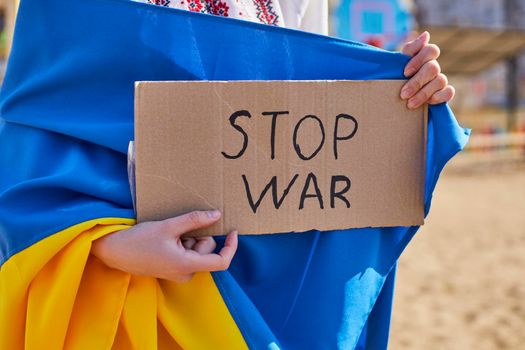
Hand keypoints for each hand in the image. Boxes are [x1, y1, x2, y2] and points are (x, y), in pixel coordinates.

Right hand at [91, 210, 237, 282]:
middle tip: (177, 229)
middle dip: (197, 235)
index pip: (221, 261)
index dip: (231, 246)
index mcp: (187, 265)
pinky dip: (181, 243)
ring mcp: (179, 273)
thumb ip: (194, 220)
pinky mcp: (172, 269)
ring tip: (168, 235)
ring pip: (196, 250)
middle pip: (206, 249)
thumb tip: (217, 215)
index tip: (232, 231)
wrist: (114, 251)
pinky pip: (187, 253)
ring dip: (187, 238)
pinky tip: (165, 240)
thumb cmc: (139, 240)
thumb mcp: (169, 226)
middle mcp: (186, 273)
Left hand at [400, 31, 454, 108]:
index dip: (419, 60)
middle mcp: (433, 66)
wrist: (393, 98)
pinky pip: (449, 92)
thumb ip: (409, 50)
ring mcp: (439, 79)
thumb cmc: (394, 77)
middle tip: (403, 94)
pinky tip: (428, 103)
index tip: (405, 73)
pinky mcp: (443, 93)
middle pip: (433, 68)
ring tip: (410, 104)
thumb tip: (425, 34)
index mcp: (423, 56)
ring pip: (441, 80)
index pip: (431, 50)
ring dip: (424, 93)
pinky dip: (439, 97)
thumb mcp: (396, 64)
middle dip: (417, 82)